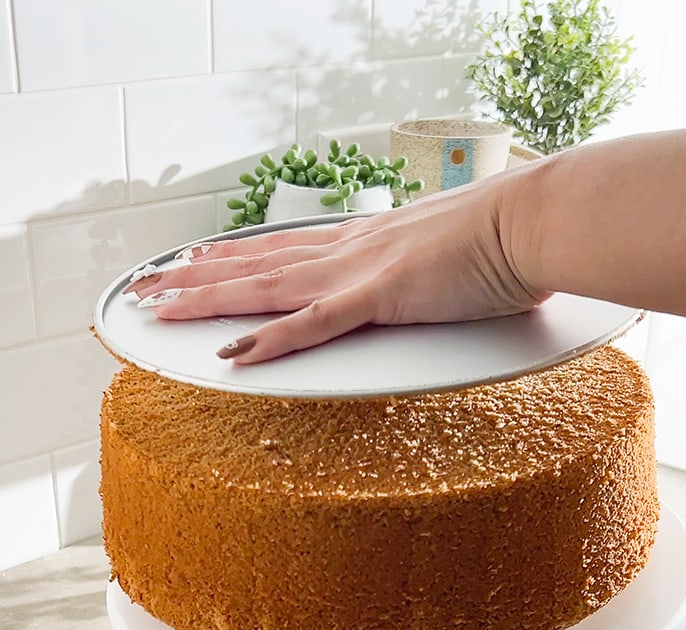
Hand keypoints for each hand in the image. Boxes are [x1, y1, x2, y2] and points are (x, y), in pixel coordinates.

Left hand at [122, 175, 543, 363]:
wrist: (531, 222)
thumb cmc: (512, 236)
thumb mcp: (461, 253)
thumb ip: (440, 270)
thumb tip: (446, 277)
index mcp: (373, 240)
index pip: (290, 247)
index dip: (241, 255)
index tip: (200, 258)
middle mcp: (355, 249)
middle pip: (261, 265)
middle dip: (201, 277)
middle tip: (153, 286)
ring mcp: (362, 271)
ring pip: (268, 288)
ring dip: (211, 299)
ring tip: (163, 310)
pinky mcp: (381, 297)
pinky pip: (314, 324)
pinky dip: (272, 339)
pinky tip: (234, 352)